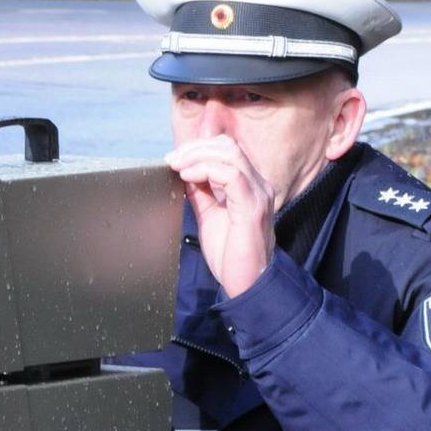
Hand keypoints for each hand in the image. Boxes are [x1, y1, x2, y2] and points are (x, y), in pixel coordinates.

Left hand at [165, 136, 275, 297]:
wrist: (247, 284)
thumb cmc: (231, 256)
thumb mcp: (210, 217)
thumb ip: (202, 194)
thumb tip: (186, 174)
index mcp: (249, 186)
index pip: (227, 150)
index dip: (199, 148)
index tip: (174, 160)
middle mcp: (258, 185)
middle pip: (228, 146)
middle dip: (195, 148)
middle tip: (172, 160)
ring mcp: (258, 194)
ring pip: (230, 154)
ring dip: (198, 156)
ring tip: (178, 167)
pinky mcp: (253, 207)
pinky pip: (231, 174)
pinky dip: (206, 170)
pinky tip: (188, 177)